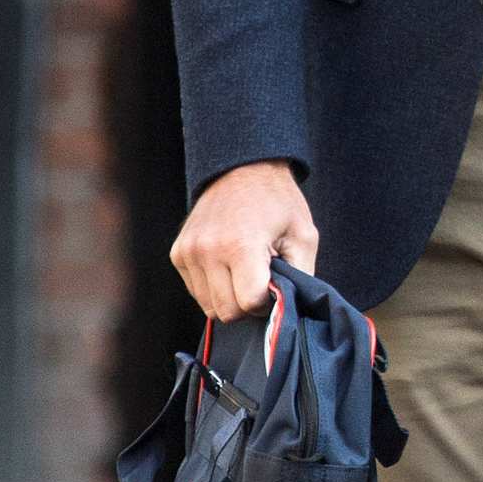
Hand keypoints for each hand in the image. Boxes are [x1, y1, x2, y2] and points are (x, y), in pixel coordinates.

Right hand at [170, 160, 318, 324]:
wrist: (243, 169)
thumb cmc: (278, 203)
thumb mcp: (304, 236)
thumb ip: (301, 277)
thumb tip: (292, 309)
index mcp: (240, 246)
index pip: (248, 303)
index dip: (266, 302)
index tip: (274, 284)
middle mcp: (207, 250)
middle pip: (227, 312)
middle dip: (247, 305)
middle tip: (260, 280)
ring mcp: (188, 251)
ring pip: (208, 307)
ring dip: (229, 298)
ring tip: (244, 271)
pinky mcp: (178, 253)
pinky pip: (196, 292)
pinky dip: (214, 288)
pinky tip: (228, 267)